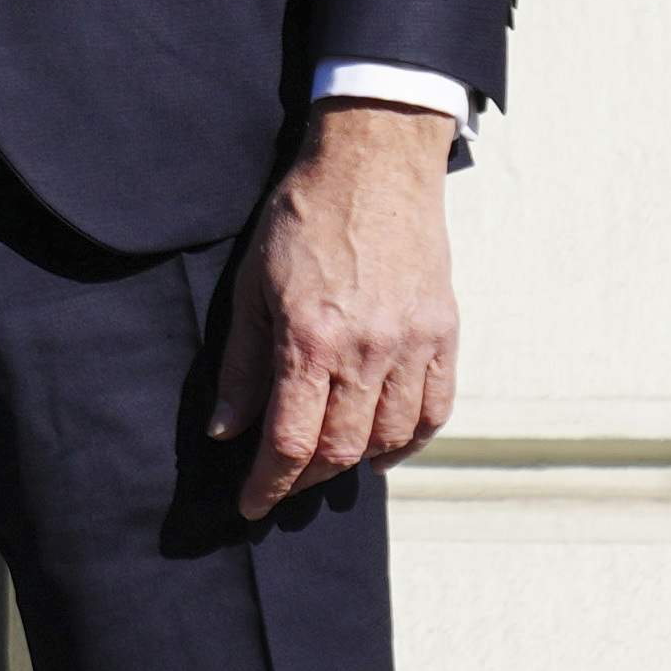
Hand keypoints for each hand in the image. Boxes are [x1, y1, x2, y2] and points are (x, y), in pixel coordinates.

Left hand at [208, 101, 461, 521]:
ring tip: (329, 464)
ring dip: (357, 465)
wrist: (373, 165)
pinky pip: (435, 410)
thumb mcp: (251, 287)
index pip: (290, 442)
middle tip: (284, 484)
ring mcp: (413, 344)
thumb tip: (227, 431)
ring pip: (390, 438)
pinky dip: (410, 441)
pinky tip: (384, 447)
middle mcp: (367, 351)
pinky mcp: (443, 332)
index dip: (268, 485)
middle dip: (306, 481)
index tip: (253, 505)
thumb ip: (242, 366)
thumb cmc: (303, 219)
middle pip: (341, 451)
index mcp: (310, 340)